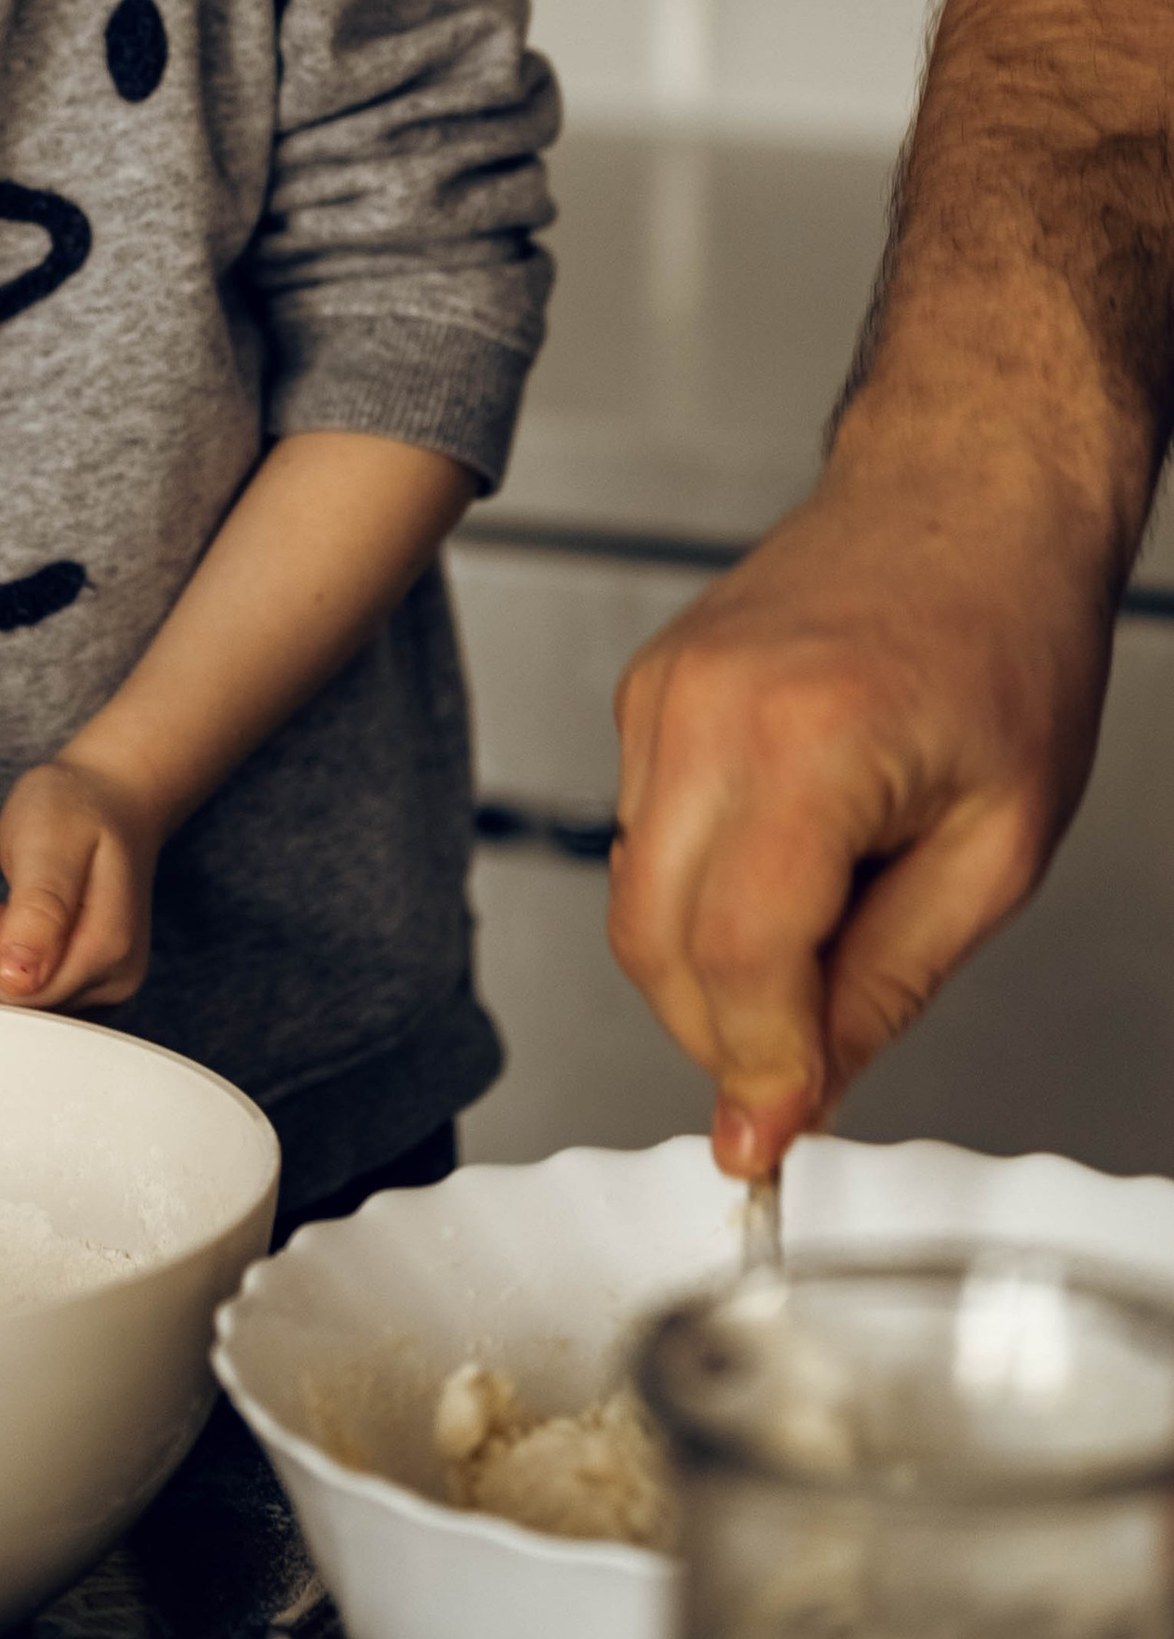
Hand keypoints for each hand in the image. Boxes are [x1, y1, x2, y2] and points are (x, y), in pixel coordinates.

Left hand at [0, 757, 163, 1011]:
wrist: (109, 799)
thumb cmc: (76, 811)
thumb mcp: (49, 841)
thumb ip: (36, 910)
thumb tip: (17, 979)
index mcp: (109, 949)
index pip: (21, 998)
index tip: (6, 909)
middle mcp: (116, 978)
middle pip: (21, 1008)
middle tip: (12, 904)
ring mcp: (108, 985)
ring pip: (22, 1005)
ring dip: (1, 960)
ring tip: (21, 909)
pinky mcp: (92, 985)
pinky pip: (32, 998)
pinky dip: (14, 965)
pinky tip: (28, 927)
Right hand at [608, 439, 1115, 1179]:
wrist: (968, 496)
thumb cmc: (1007, 638)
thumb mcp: (1000, 847)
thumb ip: (888, 983)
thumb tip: (799, 1096)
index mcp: (810, 744)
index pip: (740, 958)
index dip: (756, 1066)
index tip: (769, 1142)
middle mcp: (709, 713)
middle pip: (654, 942)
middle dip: (719, 1035)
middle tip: (796, 1074)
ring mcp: (661, 697)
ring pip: (632, 900)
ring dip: (707, 966)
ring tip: (825, 932)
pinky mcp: (644, 694)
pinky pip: (638, 838)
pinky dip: (696, 891)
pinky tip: (786, 861)